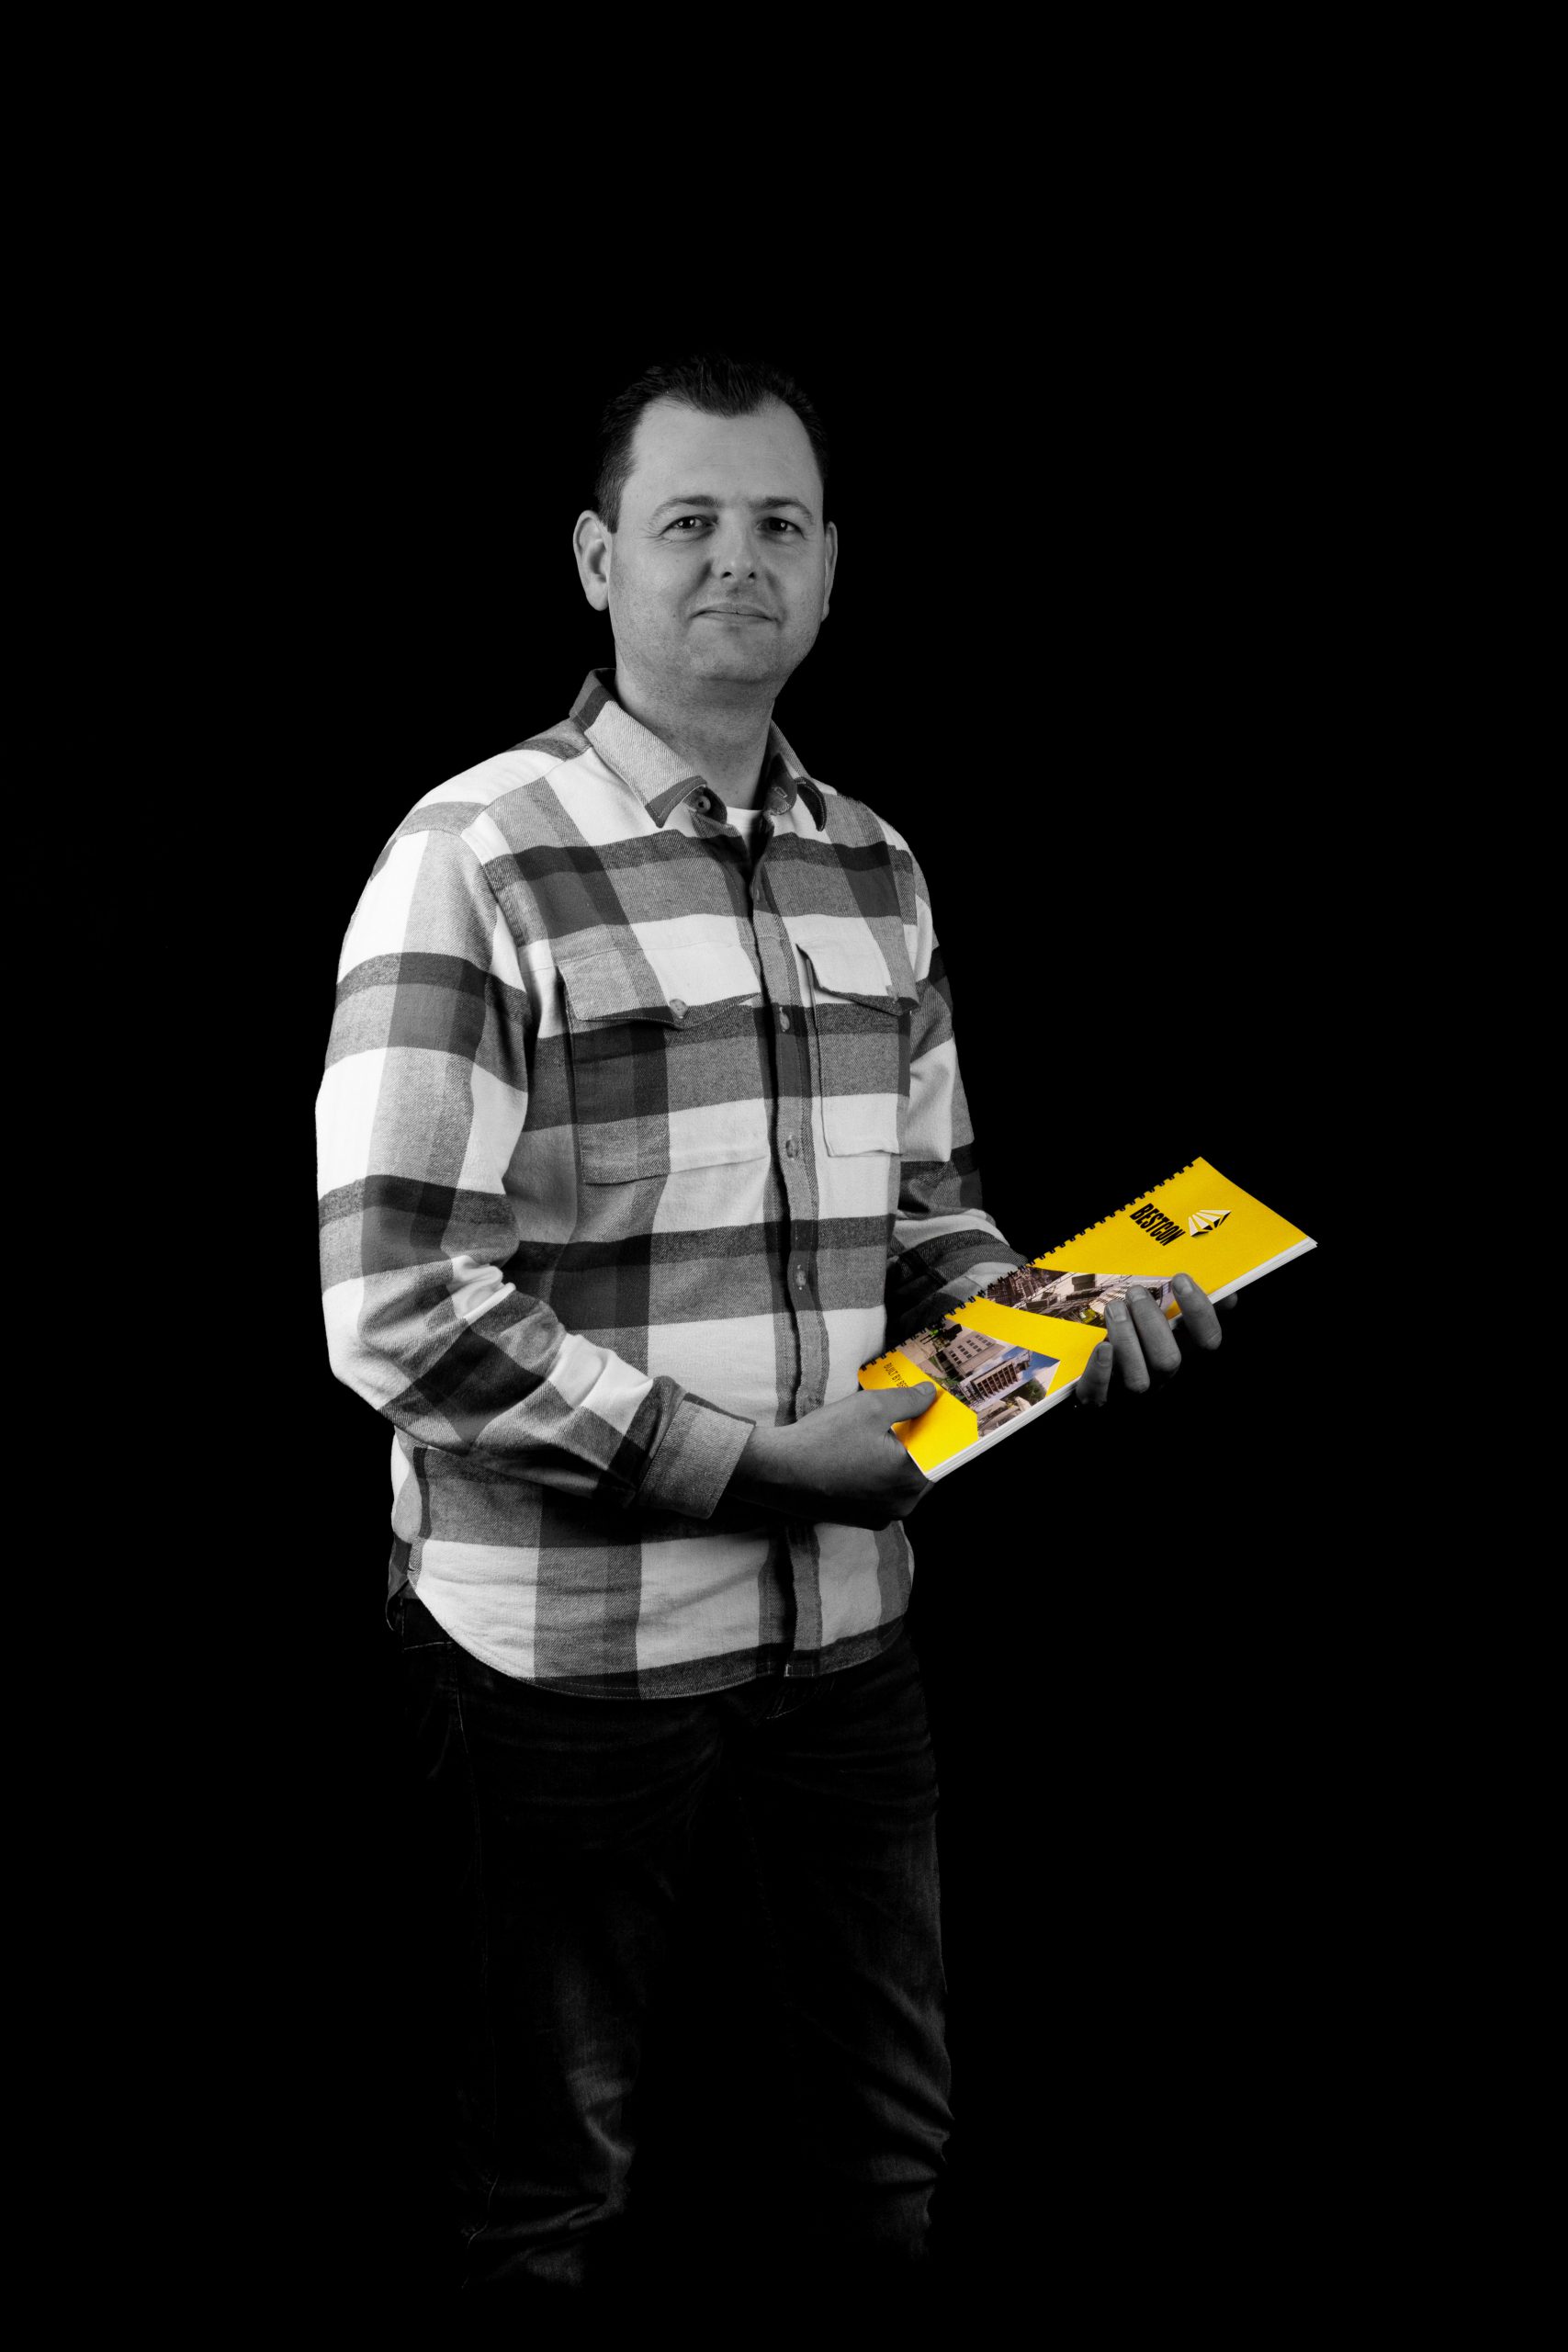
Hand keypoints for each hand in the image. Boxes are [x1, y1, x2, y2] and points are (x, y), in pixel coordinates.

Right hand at [725, 1385, 937, 1527]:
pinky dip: (874, 1475)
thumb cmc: (824, 1439)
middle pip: (919, 1467)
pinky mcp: (859, 1520)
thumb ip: (908, 1401)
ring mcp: (880, 1517)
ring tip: (871, 1435)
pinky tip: (855, 1455)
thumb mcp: (871, 1407)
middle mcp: (901, 1505)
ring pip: (898, 1481)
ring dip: (892, 1460)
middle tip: (897, 1418)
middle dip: (912, 1443)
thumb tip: (929, 1396)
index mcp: (911, 1479)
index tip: (931, 1413)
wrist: (776, 1472)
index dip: (934, 1428)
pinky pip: (878, 1493)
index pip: (939, 1451)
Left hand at [1074, 1273, 1234, 1407]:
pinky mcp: (1098, 1400)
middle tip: (1135, 1292)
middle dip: (1152, 1322)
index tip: (1180, 1279)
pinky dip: (1101, 1371)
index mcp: (1181, 1355)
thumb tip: (1229, 1296)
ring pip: (1137, 1379)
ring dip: (1126, 1339)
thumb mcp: (1167, 1327)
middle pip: (1168, 1360)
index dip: (1199, 1312)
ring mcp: (1130, 1394)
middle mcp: (1160, 1378)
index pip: (1207, 1341)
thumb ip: (1194, 1312)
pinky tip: (1102, 1347)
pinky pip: (1101, 1394)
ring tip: (1115, 1308)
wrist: (1099, 1388)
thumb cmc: (1137, 1345)